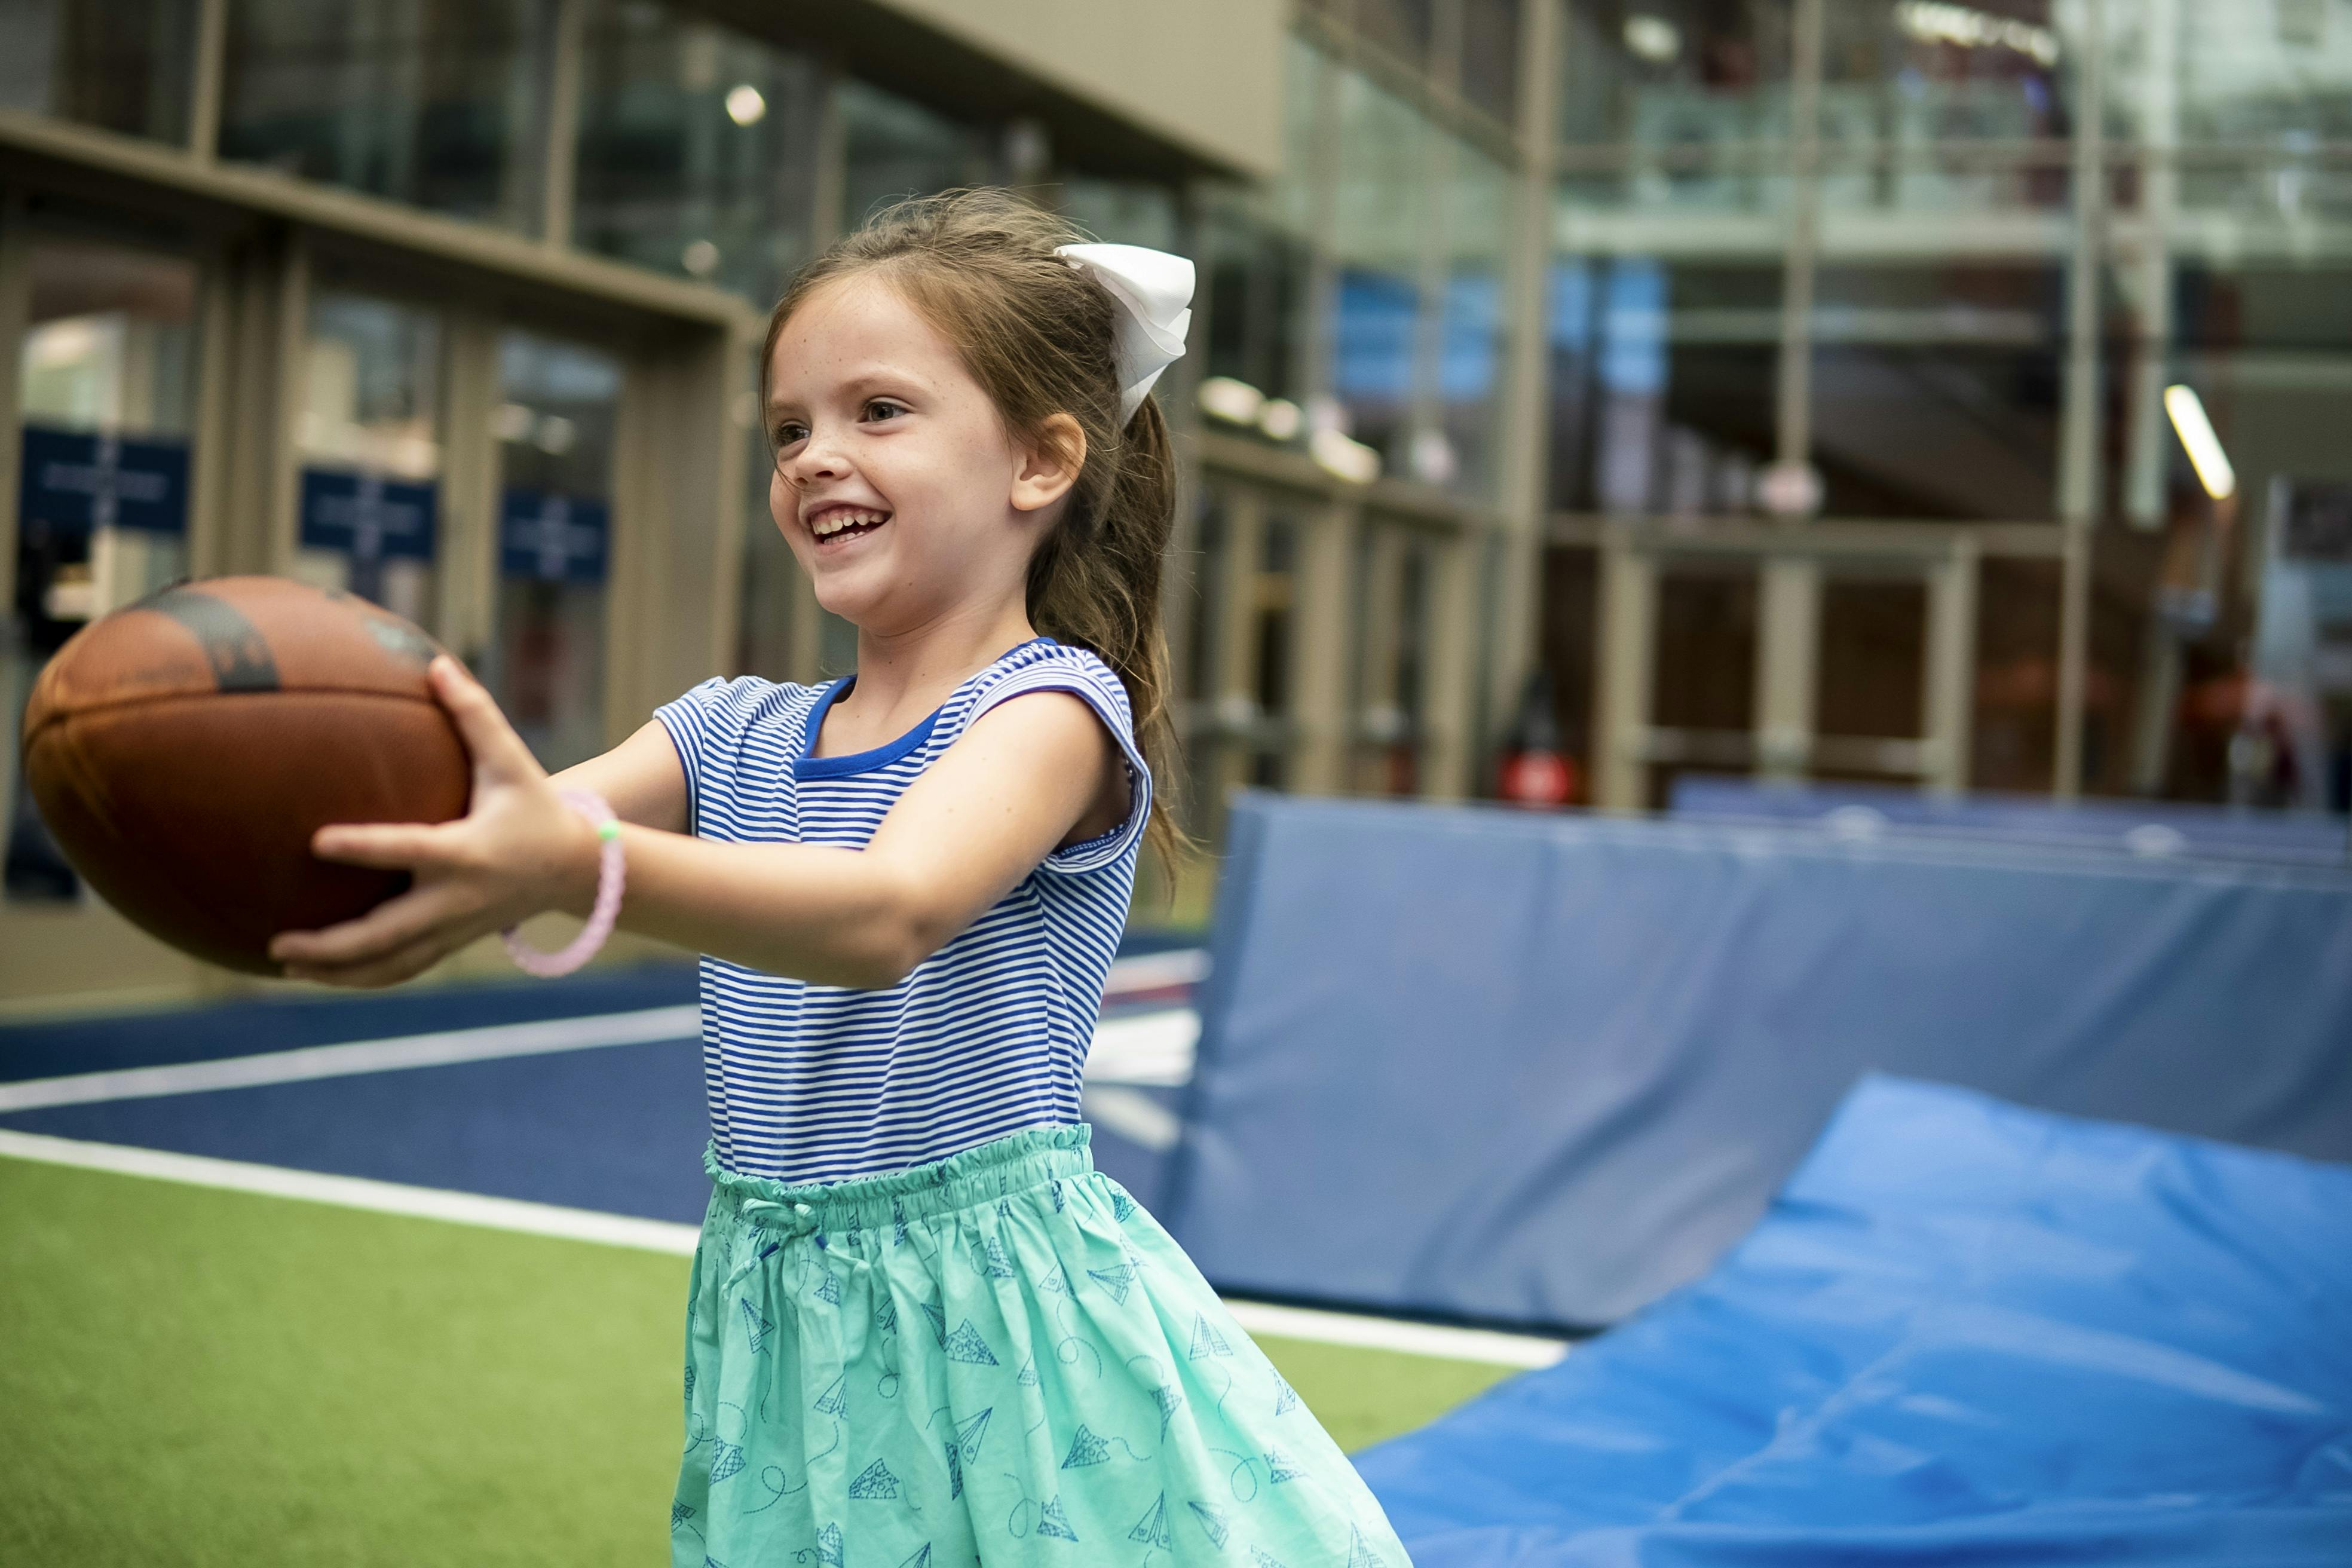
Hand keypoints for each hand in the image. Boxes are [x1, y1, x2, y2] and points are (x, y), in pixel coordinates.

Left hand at [269, 656, 599, 987]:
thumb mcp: (511, 760)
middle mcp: (457, 898)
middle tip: (277, 940)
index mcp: (467, 852)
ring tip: (285, 964)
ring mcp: (455, 928)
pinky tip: (322, 974)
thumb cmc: (536, 806)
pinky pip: (402, 969)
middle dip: (332, 946)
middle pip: (388, 934)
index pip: (409, 850)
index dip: (364, 847)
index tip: (316, 841)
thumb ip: (474, 714)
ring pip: (391, 964)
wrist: (576, 868)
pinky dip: (362, 978)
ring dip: (338, 973)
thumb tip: (435, 662)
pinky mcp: (453, 943)